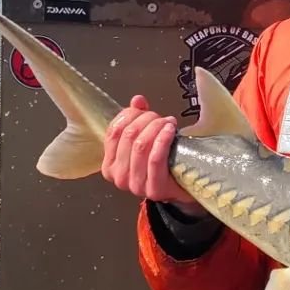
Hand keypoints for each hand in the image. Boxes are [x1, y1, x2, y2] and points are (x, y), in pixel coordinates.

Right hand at [101, 95, 201, 211]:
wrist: (180, 187)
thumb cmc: (161, 163)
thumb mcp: (144, 140)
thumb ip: (137, 119)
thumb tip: (137, 100)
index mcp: (109, 165)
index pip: (113, 132)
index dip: (129, 115)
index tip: (143, 109)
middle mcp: (119, 177)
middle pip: (128, 136)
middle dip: (146, 119)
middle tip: (160, 117)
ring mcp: (135, 185)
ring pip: (141, 145)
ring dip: (156, 127)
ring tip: (168, 123)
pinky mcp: (154, 189)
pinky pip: (155, 158)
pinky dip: (163, 139)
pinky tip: (170, 130)